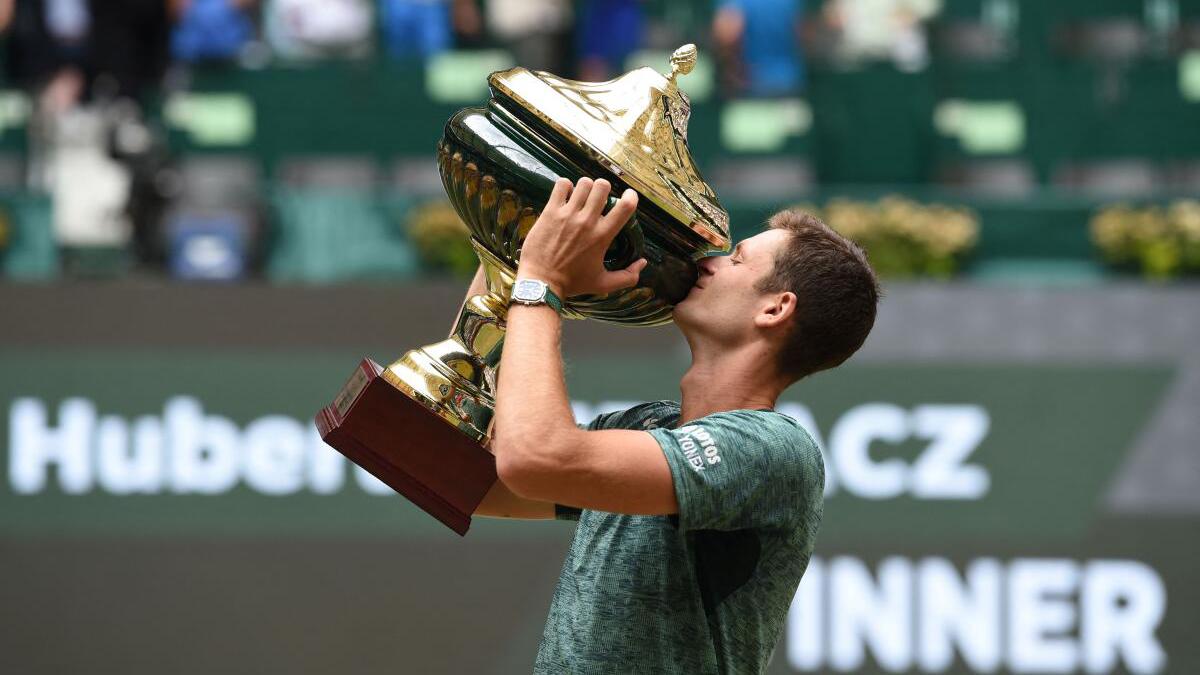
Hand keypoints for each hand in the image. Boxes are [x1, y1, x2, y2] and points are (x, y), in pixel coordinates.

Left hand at [518, 177, 645, 297]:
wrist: (542, 282)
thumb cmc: (573, 283)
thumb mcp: (603, 284)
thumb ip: (627, 277)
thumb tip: (642, 263)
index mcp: (602, 236)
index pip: (625, 207)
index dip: (630, 197)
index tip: (627, 197)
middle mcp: (587, 221)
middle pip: (602, 186)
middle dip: (603, 189)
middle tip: (598, 199)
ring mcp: (567, 215)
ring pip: (583, 183)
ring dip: (585, 187)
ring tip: (581, 196)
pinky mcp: (550, 212)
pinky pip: (561, 185)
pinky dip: (565, 186)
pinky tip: (565, 196)